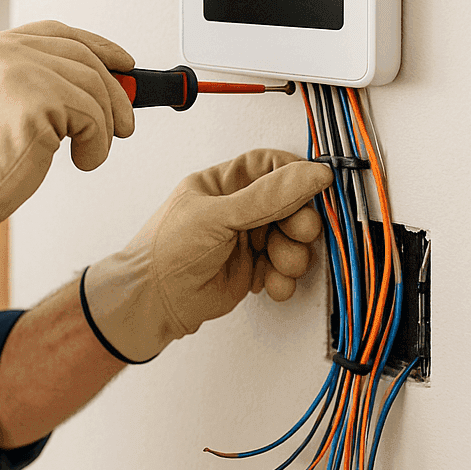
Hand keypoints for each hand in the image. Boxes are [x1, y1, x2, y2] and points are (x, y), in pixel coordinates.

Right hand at [0, 20, 135, 282]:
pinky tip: (82, 161)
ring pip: (93, 87)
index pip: (56, 32)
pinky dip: (98, 144)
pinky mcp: (37, 101)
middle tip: (124, 126)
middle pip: (82, 56)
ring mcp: (18, 72)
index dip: (96, 47)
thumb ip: (37, 84)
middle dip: (113, 93)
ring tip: (91, 151)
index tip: (123, 65)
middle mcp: (0, 52)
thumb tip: (102, 84)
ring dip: (105, 126)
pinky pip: (93, 116)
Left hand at [80, 149, 331, 362]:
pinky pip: (283, 269)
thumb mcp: (218, 216)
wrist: (152, 303)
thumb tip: (312, 174)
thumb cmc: (168, 251)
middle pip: (288, 204)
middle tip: (299, 233)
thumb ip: (267, 197)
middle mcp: (235, 209)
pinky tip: (270, 285)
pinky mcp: (251, 270)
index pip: (268, 166)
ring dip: (293, 254)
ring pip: (290, 239)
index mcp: (221, 184)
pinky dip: (283, 278)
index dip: (294, 174)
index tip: (317, 186)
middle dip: (299, 221)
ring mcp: (245, 240)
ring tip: (279, 265)